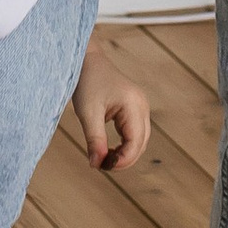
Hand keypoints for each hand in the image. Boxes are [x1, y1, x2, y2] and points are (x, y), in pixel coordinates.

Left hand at [74, 53, 150, 171]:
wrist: (86, 61)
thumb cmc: (87, 83)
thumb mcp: (88, 113)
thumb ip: (94, 139)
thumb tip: (97, 165)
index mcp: (134, 105)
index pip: (135, 142)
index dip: (122, 159)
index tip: (103, 167)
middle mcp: (142, 106)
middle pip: (141, 143)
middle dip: (125, 159)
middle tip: (102, 166)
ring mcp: (140, 107)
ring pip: (139, 140)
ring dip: (125, 153)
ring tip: (104, 158)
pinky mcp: (133, 109)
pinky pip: (134, 133)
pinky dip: (124, 145)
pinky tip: (109, 150)